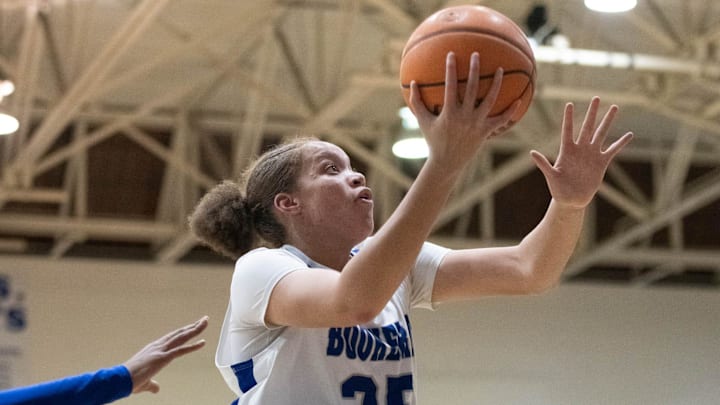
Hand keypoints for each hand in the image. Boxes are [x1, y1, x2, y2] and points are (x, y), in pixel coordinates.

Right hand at [123, 316, 207, 393]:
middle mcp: (158, 346)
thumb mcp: (144, 382)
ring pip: (182, 337)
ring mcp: (161, 351)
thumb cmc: (129, 380)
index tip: (193, 326)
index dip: (183, 332)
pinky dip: (193, 346)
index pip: (172, 337)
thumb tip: (156, 388)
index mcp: (154, 349)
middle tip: (204, 320)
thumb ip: (153, 384)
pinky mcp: (162, 358)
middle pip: (179, 333)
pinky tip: (203, 343)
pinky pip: (181, 350)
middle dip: (193, 326)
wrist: (120, 380)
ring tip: (205, 322)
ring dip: (195, 330)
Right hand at [409, 52, 519, 174]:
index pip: (450, 86)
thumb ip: (417, 102)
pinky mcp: (486, 131)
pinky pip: (500, 120)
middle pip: (472, 89)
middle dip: (474, 70)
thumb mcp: (423, 121)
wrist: (447, 162)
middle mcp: (464, 117)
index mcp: (449, 113)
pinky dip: (510, 111)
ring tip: (500, 69)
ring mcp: (477, 124)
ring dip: (496, 84)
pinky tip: (518, 99)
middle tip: (477, 54)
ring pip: (490, 100)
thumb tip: (411, 83)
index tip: (452, 54)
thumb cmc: (433, 139)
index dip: (451, 70)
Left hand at [530, 97, 632, 208]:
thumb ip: (543, 164)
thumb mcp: (551, 176)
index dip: (568, 117)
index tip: (569, 103)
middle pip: (587, 126)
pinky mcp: (601, 162)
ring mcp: (591, 154)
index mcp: (567, 150)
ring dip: (607, 121)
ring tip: (614, 107)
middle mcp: (580, 149)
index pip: (567, 130)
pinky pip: (613, 150)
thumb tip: (532, 152)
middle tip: (596, 97)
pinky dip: (621, 143)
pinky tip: (629, 134)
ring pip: (601, 133)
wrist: (571, 200)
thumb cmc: (558, 189)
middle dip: (592, 112)